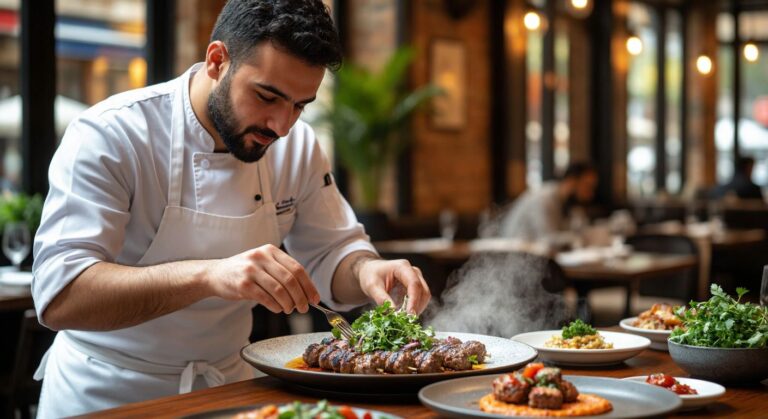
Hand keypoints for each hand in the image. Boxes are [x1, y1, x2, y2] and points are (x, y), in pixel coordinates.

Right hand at [204, 244, 319, 313]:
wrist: (215, 274)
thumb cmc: (245, 272)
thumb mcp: (263, 264)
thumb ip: (282, 273)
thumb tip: (307, 293)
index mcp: (270, 250)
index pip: (297, 268)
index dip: (309, 285)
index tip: (315, 298)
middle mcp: (261, 257)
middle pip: (290, 280)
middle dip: (301, 297)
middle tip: (304, 308)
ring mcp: (251, 270)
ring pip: (279, 290)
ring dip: (288, 303)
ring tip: (290, 309)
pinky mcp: (243, 284)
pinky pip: (265, 298)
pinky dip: (275, 306)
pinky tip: (277, 309)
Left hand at [357, 258, 430, 313]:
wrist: (370, 271)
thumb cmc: (370, 275)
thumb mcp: (372, 286)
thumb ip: (382, 298)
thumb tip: (392, 312)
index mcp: (402, 267)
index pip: (414, 284)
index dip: (414, 300)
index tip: (409, 314)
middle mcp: (413, 271)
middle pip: (423, 290)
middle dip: (417, 306)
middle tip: (407, 320)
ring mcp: (416, 278)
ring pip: (424, 295)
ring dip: (417, 308)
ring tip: (405, 318)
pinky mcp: (415, 286)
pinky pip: (421, 298)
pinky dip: (415, 307)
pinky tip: (405, 314)